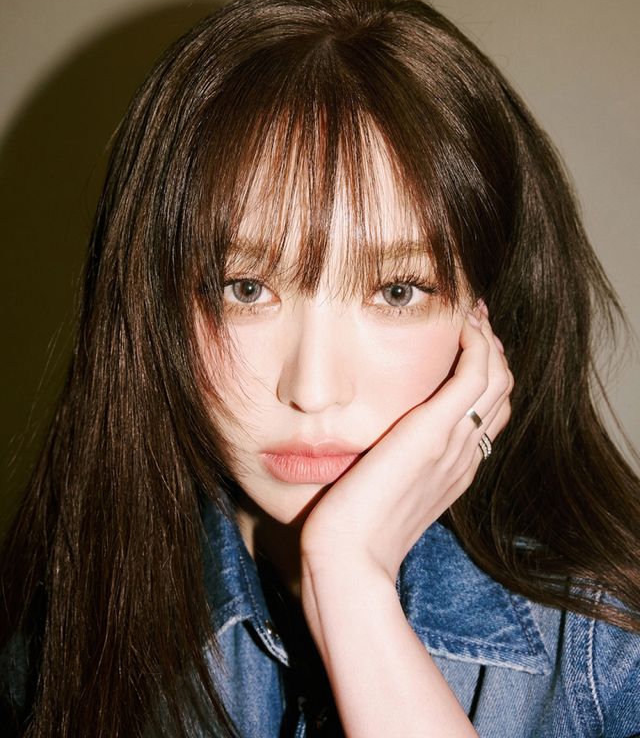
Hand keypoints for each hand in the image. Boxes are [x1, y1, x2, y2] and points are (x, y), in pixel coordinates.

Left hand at [299, 306, 512, 585]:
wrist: (349, 559)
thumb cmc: (353, 531)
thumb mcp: (382, 491)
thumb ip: (393, 465)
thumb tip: (376, 446)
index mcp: (456, 469)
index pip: (488, 412)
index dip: (486, 376)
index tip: (469, 344)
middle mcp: (465, 454)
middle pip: (502, 392)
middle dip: (493, 352)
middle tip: (475, 321)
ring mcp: (455, 443)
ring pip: (498, 379)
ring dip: (489, 341)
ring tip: (472, 315)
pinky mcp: (434, 431)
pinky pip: (476, 375)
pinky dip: (478, 345)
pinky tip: (463, 324)